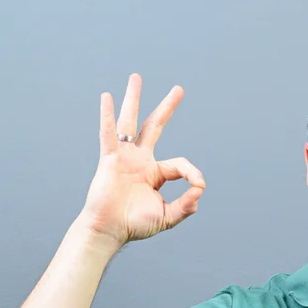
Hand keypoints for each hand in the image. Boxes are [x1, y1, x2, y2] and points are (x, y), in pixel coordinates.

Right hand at [80, 73, 205, 246]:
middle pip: (154, 127)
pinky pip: (109, 134)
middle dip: (167, 108)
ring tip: (136, 77)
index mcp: (154, 173)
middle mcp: (140, 160)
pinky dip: (108, 116)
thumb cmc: (135, 224)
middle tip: (179, 89)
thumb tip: (200, 190)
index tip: (198, 185)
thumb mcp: (167, 217)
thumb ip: (185, 206)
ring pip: (130, 122)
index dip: (192, 173)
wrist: (110, 229)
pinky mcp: (110, 159)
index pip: (179, 165)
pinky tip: (107, 97)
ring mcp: (124, 157)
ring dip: (133, 99)